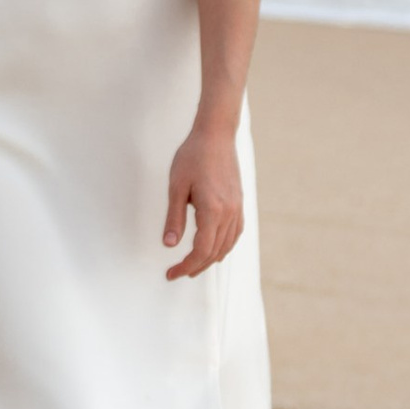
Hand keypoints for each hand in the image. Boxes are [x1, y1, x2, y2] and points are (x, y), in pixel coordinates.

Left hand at [163, 123, 243, 278]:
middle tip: (178, 273)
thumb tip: (169, 244)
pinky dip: (224, 247)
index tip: (172, 273)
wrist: (216, 135)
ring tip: (194, 266)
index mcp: (213, 210)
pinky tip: (215, 249)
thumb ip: (174, 218)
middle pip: (215, 252)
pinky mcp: (239, 203)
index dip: (186, 266)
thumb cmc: (193, 157)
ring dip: (210, 259)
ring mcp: (237, 209)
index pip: (201, 250)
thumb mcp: (176, 187)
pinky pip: (235, 234)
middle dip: (196, 267)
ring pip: (227, 245)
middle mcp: (229, 213)